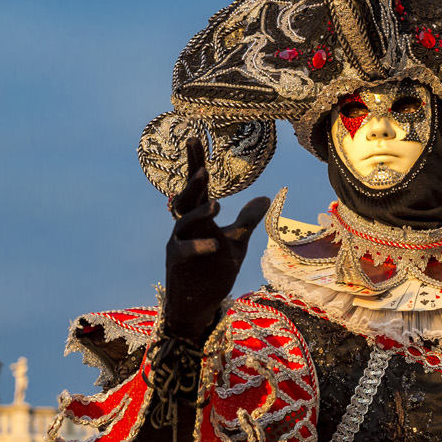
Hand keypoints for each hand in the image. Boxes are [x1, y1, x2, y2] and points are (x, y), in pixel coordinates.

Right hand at [163, 137, 269, 343]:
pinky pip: (184, 250)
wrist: (199, 303)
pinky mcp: (176, 262)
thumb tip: (264, 197)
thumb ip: (247, 219)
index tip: (193, 138)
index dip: (196, 162)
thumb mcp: (237, 242)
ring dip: (198, 211)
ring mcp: (178, 242)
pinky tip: (214, 245)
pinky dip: (198, 246)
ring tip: (217, 205)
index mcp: (200, 217)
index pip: (199, 186)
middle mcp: (186, 226)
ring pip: (184, 221)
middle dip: (193, 181)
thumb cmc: (215, 270)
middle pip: (186, 197)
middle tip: (201, 166)